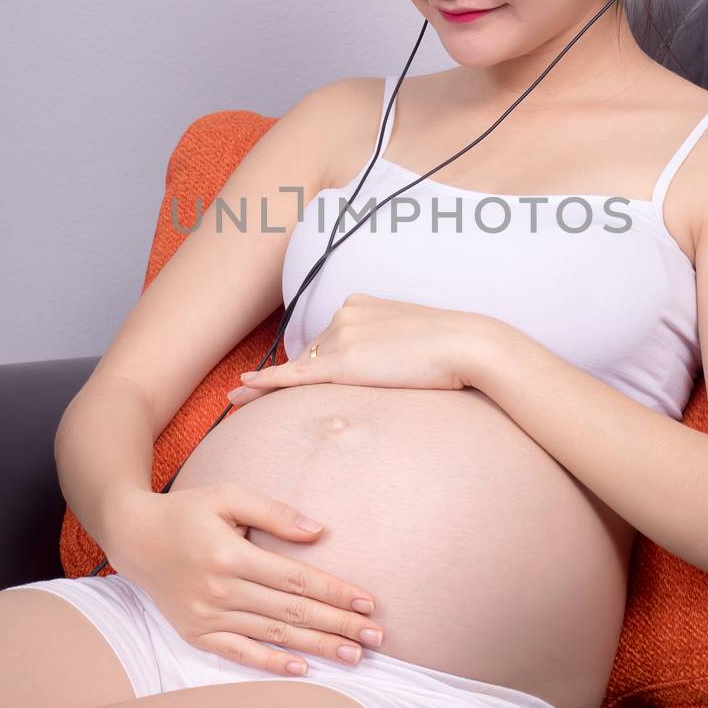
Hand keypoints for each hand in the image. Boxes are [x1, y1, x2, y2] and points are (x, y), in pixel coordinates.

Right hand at [105, 483, 385, 673]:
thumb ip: (274, 512)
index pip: (295, 578)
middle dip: (338, 625)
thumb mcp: (229, 496)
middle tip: (377, 638)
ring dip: (317, 648)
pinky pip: (239, 653)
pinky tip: (303, 670)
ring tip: (354, 656)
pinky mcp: (196, 634)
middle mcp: (219, 589)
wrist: (134, 536)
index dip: (335, 592)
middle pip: (291, 612)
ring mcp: (206, 616)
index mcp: (230, 554)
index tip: (368, 603)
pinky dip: (271, 664)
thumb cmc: (188, 511)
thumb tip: (318, 532)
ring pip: (273, 635)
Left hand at [226, 293, 488, 402]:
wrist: (467, 345)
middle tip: (277, 397)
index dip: (324, 362)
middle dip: (303, 377)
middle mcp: (345, 315)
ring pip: (303, 368)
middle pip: (313, 353)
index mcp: (361, 303)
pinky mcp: (342, 364)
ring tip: (245, 404)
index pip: (330, 337)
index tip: (314, 377)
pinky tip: (241, 391)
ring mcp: (342, 338)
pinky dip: (265, 384)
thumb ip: (391, 346)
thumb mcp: (416, 338)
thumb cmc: (453, 347)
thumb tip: (388, 364)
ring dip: (280, 387)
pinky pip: (294, 376)